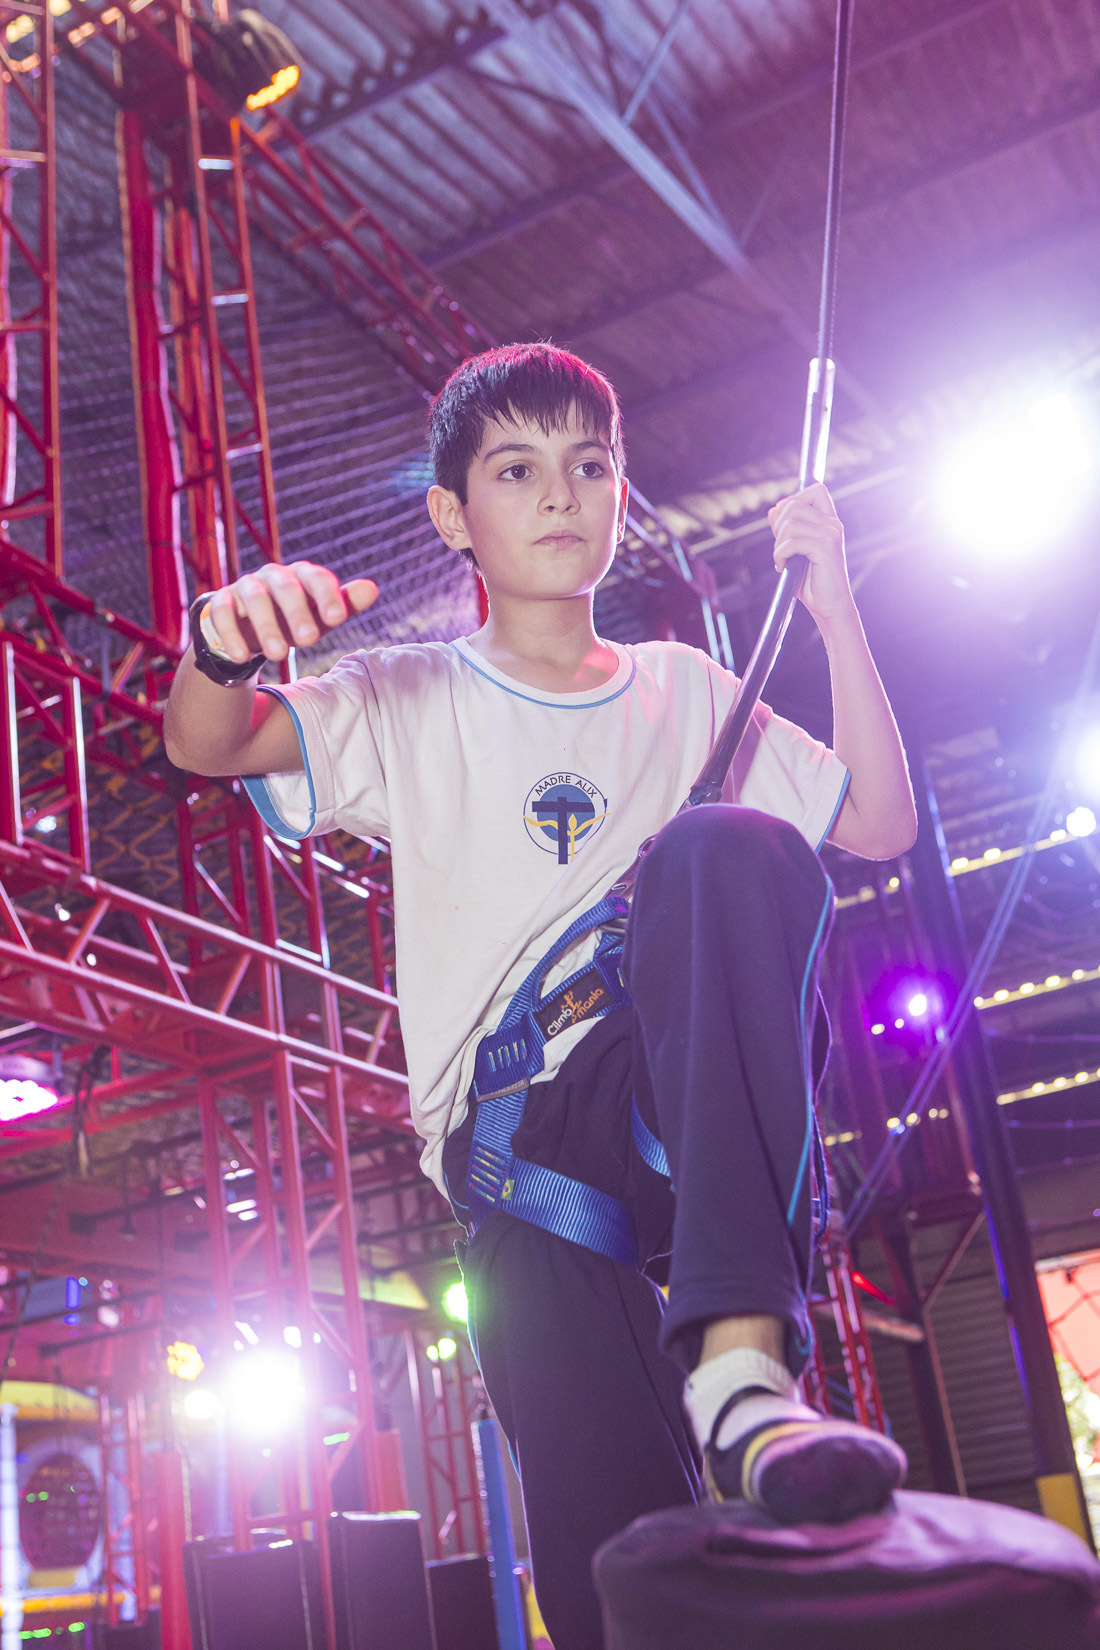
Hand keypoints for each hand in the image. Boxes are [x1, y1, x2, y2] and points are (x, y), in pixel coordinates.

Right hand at [199, 562, 378, 663]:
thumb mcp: (320, 618)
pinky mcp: (219, 603)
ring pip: (254, 599)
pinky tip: (242, 657)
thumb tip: (373, 589)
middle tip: (309, 640)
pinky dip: (230, 635)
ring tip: (278, 656)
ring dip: (266, 627)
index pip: (316, 577)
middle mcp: (272, 576)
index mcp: (300, 576)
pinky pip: (221, 614)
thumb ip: (344, 605)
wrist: (248, 631)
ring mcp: (244, 587)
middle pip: (285, 587)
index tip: (338, 619)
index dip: (327, 595)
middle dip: (297, 612)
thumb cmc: (293, 622)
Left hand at [768, 482, 854, 626]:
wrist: (829, 607)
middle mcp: (833, 524)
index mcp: (829, 521)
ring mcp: (831, 535)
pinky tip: (783, 568)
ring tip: (782, 561)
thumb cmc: (812, 582)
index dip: (794, 499)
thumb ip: (785, 530)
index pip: (816, 489)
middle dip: (778, 527)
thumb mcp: (794, 552)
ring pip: (790, 524)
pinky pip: (792, 543)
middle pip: (794, 505)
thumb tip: (773, 510)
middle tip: (780, 549)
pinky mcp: (825, 548)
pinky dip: (780, 556)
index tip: (783, 522)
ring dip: (778, 545)